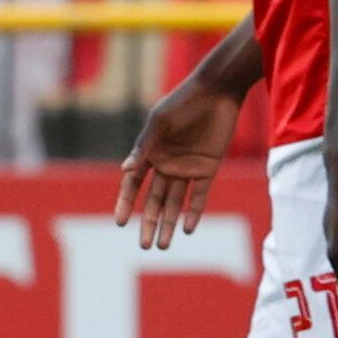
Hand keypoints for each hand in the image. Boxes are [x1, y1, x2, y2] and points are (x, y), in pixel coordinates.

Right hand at [113, 72, 242, 247]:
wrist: (217, 90)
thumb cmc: (183, 102)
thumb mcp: (160, 123)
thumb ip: (145, 147)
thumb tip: (125, 171)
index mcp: (150, 152)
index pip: (134, 184)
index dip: (126, 203)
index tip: (120, 222)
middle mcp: (167, 164)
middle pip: (155, 200)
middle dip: (148, 223)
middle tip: (145, 246)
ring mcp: (187, 168)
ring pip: (175, 203)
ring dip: (169, 223)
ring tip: (163, 246)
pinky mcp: (208, 168)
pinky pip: (199, 195)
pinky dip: (194, 212)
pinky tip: (188, 229)